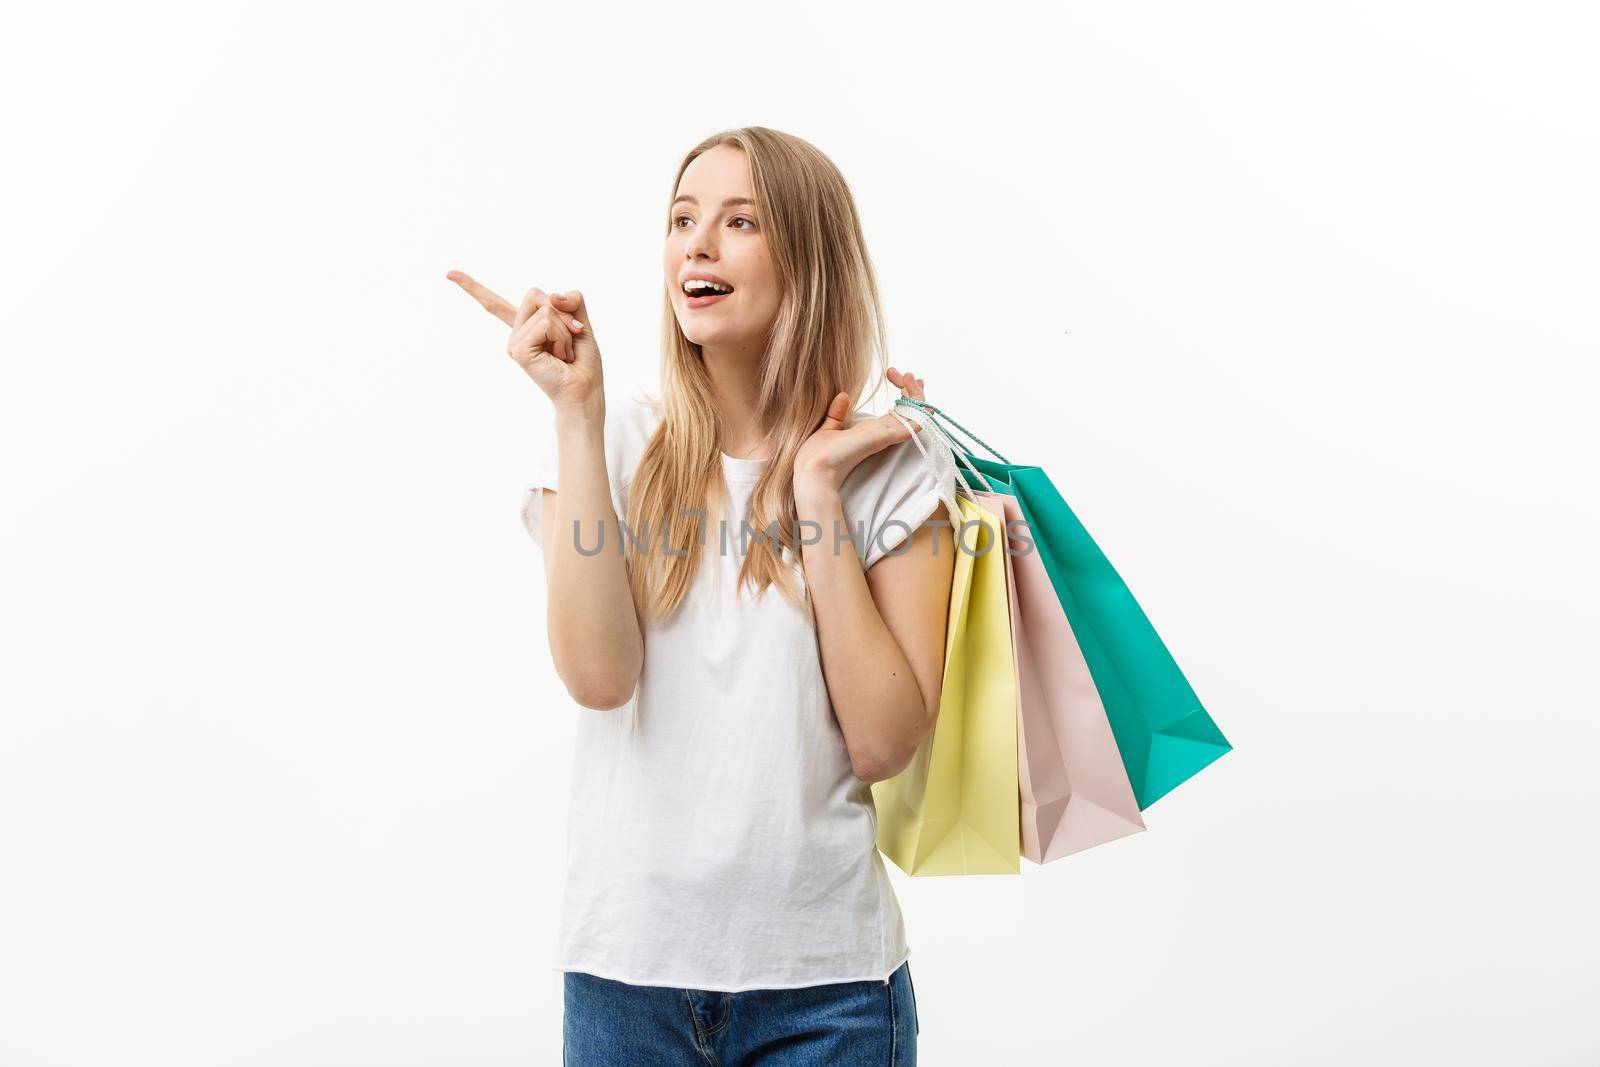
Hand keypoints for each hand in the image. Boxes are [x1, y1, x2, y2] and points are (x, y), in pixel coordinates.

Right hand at [446, 270, 602, 415]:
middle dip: (563, 311)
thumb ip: (570, 301)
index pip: (496, 305)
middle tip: (571, 336)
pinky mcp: (518, 350)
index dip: (472, 287)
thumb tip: (552, 296)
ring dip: (566, 329)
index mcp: (527, 326)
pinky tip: (559, 356)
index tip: (449, 274)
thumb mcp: (580, 322)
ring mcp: (514, 342)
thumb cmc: (582, 362)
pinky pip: (546, 323)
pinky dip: (561, 337)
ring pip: (546, 309)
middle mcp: (516, 333)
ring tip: (564, 352)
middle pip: (535, 294)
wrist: (584, 390)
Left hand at [793, 368, 929, 495]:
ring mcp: (883, 436)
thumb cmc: (817, 456)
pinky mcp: (883, 438)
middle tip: (909, 374)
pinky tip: (926, 405)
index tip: (897, 375)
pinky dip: (919, 415)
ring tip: (910, 376)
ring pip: (912, 416)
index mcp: (868, 432)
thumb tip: (842, 395)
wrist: (814, 469)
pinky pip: (910, 427)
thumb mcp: (827, 428)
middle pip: (907, 413)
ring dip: (916, 395)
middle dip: (913, 392)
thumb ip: (836, 414)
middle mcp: (880, 434)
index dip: (902, 396)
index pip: (895, 413)